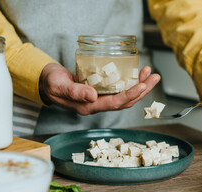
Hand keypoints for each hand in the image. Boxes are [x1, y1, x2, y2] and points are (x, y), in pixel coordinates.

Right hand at [39, 63, 159, 114]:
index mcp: (89, 106)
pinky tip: (136, 73)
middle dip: (142, 90)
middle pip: (125, 100)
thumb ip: (75, 92)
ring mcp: (99, 98)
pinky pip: (118, 89)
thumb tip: (93, 95)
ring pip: (124, 95)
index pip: (115, 103)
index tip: (142, 85)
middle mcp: (97, 104)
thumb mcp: (59, 86)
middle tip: (154, 77)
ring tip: (149, 73)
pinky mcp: (100, 91)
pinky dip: (129, 81)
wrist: (46, 82)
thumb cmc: (50, 83)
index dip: (130, 95)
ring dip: (139, 85)